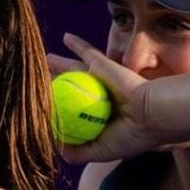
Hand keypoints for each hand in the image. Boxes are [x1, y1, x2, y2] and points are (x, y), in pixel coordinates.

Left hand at [47, 33, 166, 163]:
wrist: (152, 114)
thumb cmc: (129, 136)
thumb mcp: (100, 151)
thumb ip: (78, 152)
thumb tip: (56, 148)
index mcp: (100, 120)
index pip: (74, 114)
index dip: (58, 112)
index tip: (40, 112)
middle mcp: (100, 99)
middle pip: (70, 89)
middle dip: (56, 85)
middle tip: (38, 80)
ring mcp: (102, 80)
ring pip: (74, 70)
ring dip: (60, 64)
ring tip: (46, 58)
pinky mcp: (105, 65)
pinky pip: (88, 52)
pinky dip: (77, 44)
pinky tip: (66, 37)